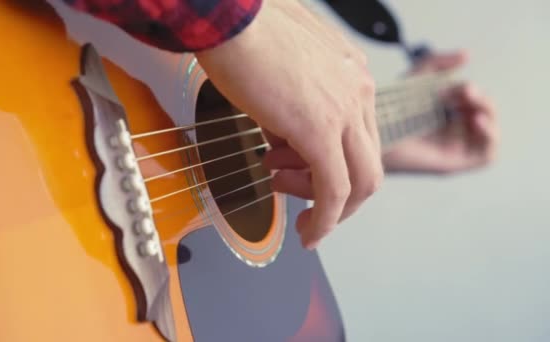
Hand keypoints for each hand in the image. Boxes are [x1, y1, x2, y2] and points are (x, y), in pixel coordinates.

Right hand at [195, 0, 382, 248]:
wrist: (227, 16)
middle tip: (304, 200)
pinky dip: (326, 220)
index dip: (331, 163)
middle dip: (338, 193)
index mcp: (351, 74)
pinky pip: (334, 190)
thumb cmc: (243, 31)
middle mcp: (359, 91)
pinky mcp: (321, 131)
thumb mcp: (282, 70)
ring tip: (283, 192)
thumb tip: (282, 141)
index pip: (359, 137)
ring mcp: (345, 110)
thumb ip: (293, 106)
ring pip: (361, 182)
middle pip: (370, 163)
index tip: (300, 172)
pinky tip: (309, 233)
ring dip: (325, 205)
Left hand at [382, 51, 498, 173]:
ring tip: (469, 102)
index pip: (472, 100)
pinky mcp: (454, 163)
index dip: (468, 90)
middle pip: (484, 113)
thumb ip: (438, 62)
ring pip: (489, 130)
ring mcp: (454, 147)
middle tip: (464, 91)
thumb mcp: (415, 78)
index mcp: (443, 112)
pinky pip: (487, 154)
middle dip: (479, 98)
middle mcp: (451, 131)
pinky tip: (478, 120)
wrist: (375, 134)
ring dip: (487, 112)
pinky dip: (491, 136)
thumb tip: (467, 55)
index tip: (448, 87)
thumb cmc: (390, 108)